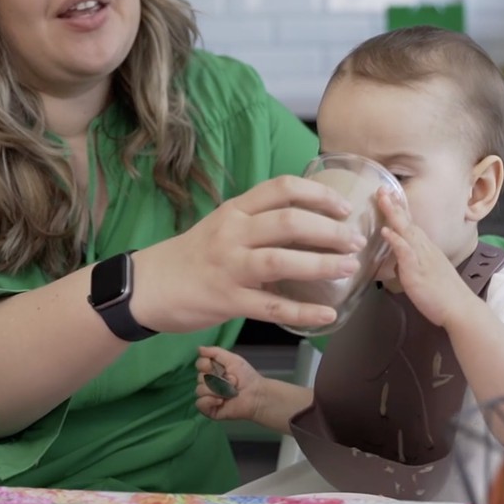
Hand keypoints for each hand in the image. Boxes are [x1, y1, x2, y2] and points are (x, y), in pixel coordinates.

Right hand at [132, 175, 366, 333]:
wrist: (148, 286)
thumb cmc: (193, 255)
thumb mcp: (223, 227)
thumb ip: (259, 223)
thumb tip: (311, 225)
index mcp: (235, 210)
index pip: (281, 188)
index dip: (318, 194)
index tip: (344, 206)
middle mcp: (232, 232)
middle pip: (288, 221)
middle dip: (329, 230)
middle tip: (356, 241)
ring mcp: (229, 266)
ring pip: (282, 260)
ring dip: (321, 264)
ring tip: (349, 268)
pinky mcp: (226, 300)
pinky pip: (271, 306)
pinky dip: (302, 311)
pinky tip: (328, 315)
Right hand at [195, 346, 267, 422]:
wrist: (255, 394)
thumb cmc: (246, 376)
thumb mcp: (232, 359)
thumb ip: (215, 352)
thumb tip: (198, 348)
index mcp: (213, 370)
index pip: (199, 364)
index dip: (206, 365)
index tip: (218, 367)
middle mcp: (208, 383)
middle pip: (199, 377)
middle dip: (215, 379)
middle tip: (230, 382)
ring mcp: (208, 397)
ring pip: (199, 390)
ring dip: (215, 390)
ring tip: (228, 392)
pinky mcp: (209, 410)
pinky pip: (200, 403)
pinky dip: (210, 401)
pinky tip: (221, 401)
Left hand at [377, 190, 477, 328]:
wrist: (461, 309)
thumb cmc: (443, 295)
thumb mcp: (424, 275)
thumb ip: (410, 266)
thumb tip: (397, 264)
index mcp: (426, 248)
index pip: (411, 224)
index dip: (399, 209)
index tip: (389, 194)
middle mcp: (424, 248)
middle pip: (407, 222)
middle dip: (393, 204)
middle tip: (381, 187)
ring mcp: (421, 257)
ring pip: (406, 230)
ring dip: (393, 214)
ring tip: (382, 198)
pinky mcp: (417, 270)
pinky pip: (405, 252)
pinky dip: (396, 240)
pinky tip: (386, 231)